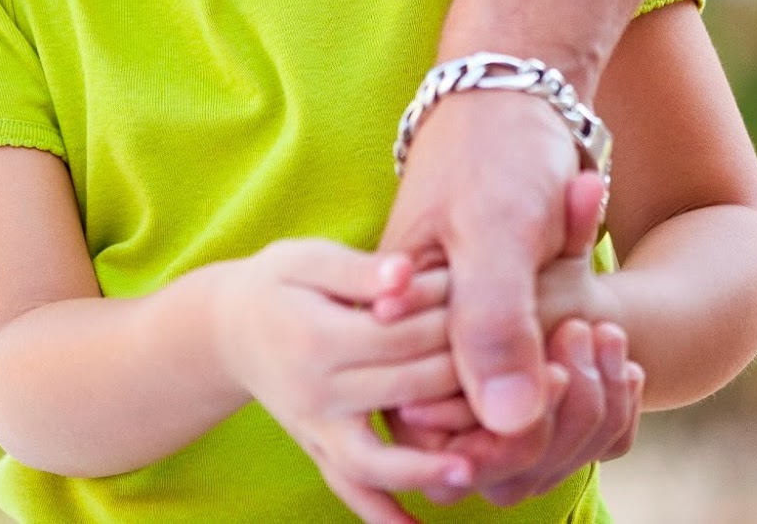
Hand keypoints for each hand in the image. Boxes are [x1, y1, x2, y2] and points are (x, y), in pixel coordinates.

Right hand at [212, 240, 473, 523]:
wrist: (227, 329)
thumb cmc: (279, 283)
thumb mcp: (308, 259)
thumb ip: (359, 270)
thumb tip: (406, 275)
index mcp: (317, 337)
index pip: (401, 336)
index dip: (454, 321)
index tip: (501, 311)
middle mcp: (313, 391)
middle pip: (404, 391)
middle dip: (465, 380)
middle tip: (530, 372)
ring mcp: (313, 428)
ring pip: (372, 459)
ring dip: (423, 469)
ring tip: (472, 468)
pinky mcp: (316, 449)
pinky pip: (347, 488)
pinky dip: (380, 514)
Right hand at [377, 91, 580, 433]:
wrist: (520, 105)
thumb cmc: (500, 154)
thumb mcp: (498, 229)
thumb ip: (492, 322)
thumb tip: (507, 421)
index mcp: (395, 324)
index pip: (444, 425)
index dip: (515, 419)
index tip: (566, 350)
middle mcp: (422, 347)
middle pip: (485, 445)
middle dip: (560, 408)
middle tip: (595, 332)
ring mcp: (463, 348)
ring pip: (523, 439)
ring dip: (586, 404)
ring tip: (609, 338)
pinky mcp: (504, 346)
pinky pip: (549, 415)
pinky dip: (597, 396)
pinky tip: (617, 358)